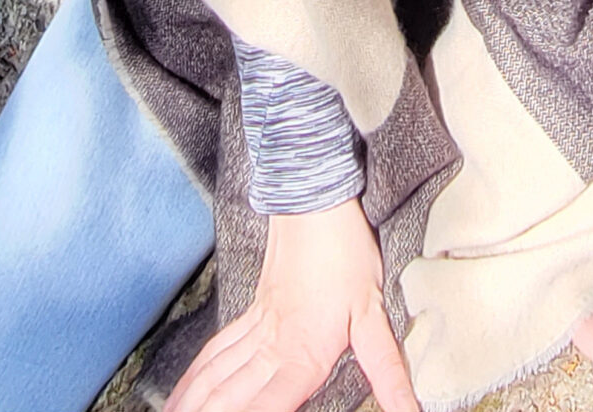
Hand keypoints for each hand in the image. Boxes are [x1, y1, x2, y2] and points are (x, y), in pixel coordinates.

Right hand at [164, 198, 420, 411]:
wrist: (314, 201)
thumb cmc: (346, 255)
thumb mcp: (374, 316)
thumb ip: (387, 371)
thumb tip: (412, 409)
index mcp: (300, 356)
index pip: (267, 408)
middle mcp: (269, 348)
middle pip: (227, 398)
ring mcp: (255, 330)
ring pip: (214, 377)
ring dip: (191, 403)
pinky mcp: (250, 313)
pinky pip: (214, 352)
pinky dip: (193, 377)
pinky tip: (180, 393)